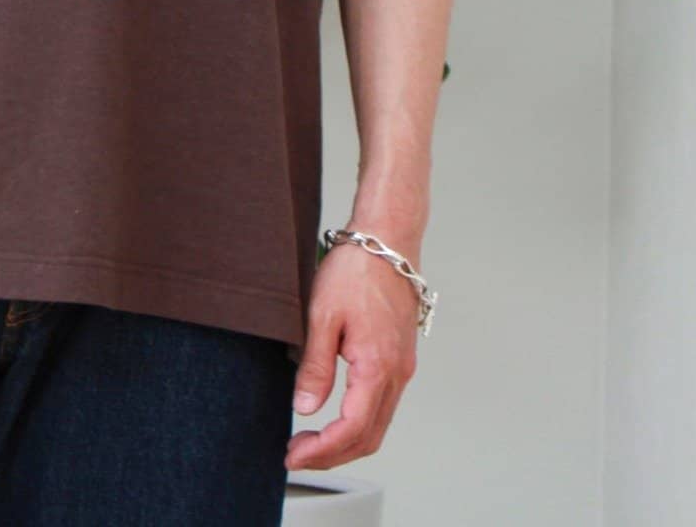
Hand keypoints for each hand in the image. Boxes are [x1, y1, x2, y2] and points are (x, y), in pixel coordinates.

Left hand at [285, 236, 421, 469]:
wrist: (387, 239)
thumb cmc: (356, 270)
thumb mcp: (322, 315)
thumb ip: (316, 366)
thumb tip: (306, 408)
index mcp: (378, 366)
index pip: (353, 430)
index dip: (322, 451)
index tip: (294, 455)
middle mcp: (397, 374)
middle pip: (369, 437)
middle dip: (332, 455)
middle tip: (296, 454)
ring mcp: (402, 367)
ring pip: (378, 425)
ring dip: (345, 442)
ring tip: (310, 440)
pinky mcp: (400, 358)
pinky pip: (383, 405)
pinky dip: (358, 423)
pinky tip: (334, 415)